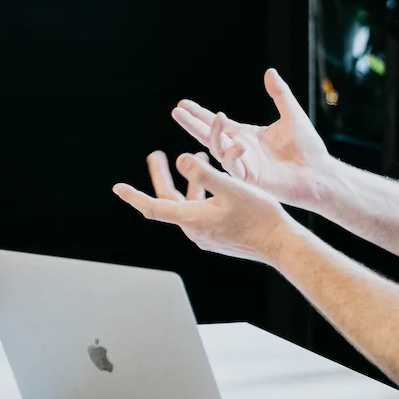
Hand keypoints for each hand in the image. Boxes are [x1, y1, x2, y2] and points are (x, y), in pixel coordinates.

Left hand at [112, 151, 306, 266]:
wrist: (280, 243)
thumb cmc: (258, 215)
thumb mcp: (229, 187)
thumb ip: (202, 173)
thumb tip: (179, 160)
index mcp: (192, 219)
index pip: (153, 207)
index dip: (134, 195)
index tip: (118, 187)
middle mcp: (195, 230)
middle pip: (169, 201)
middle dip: (161, 178)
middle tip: (155, 155)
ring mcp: (206, 235)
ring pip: (187, 204)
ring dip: (187, 181)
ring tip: (196, 156)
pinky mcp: (217, 235)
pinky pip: (201, 211)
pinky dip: (201, 192)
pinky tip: (215, 179)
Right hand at [172, 69, 332, 208]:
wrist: (319, 172)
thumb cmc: (308, 147)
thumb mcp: (292, 114)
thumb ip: (280, 94)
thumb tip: (269, 72)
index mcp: (245, 135)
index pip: (216, 123)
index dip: (199, 114)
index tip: (182, 103)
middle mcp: (240, 150)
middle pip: (208, 136)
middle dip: (192, 124)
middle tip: (176, 111)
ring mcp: (244, 165)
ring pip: (218, 150)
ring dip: (213, 135)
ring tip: (216, 117)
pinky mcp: (250, 179)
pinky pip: (234, 167)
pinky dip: (232, 155)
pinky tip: (238, 143)